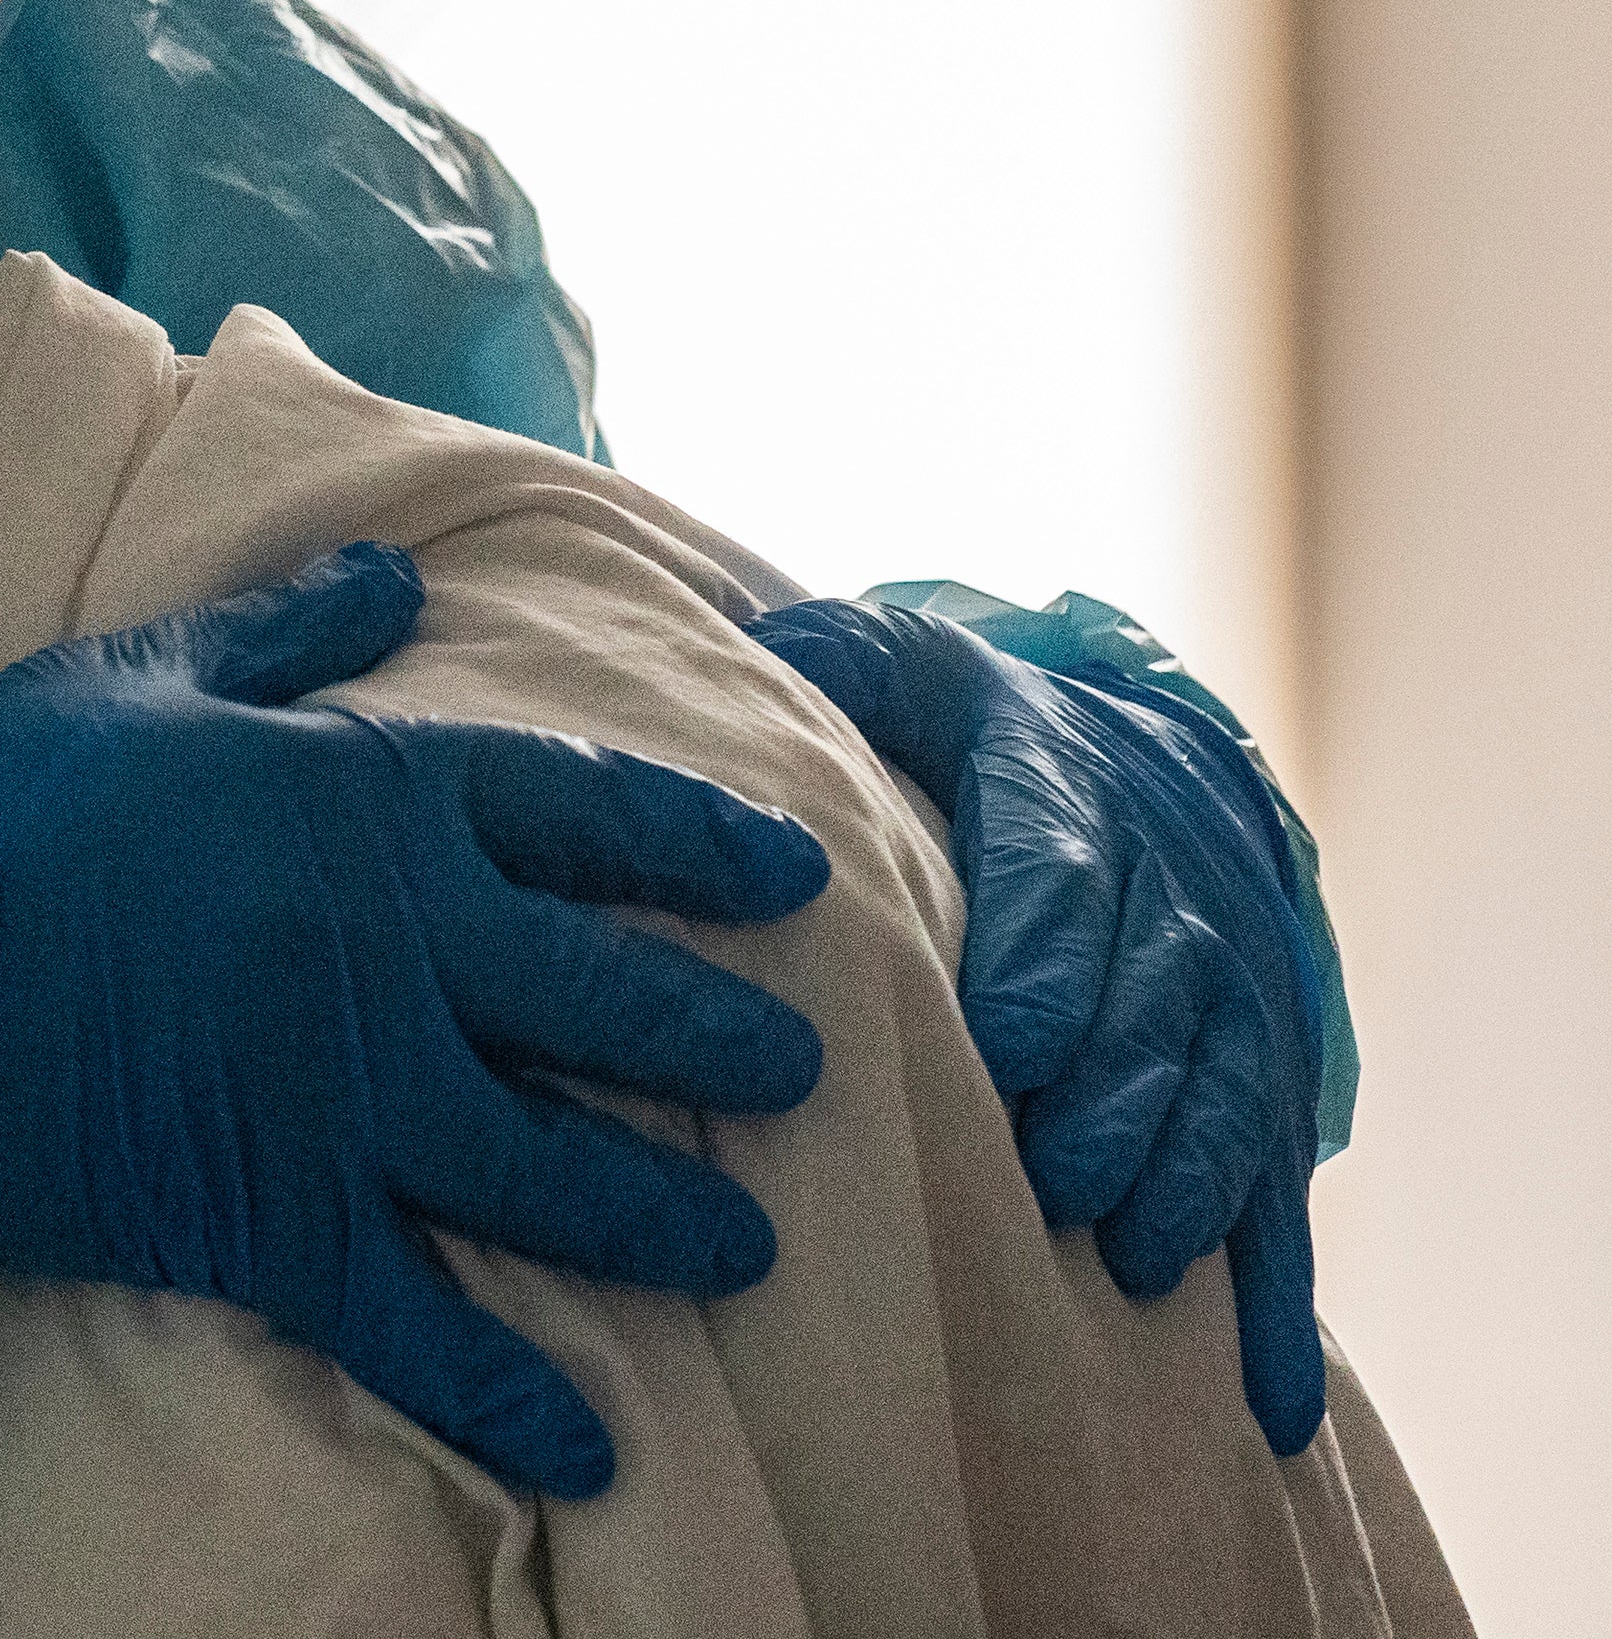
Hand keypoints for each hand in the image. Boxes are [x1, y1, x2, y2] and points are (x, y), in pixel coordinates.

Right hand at [0, 543, 830, 1498]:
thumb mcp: (136, 675)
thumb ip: (285, 633)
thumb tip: (401, 579)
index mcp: (364, 795)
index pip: (581, 811)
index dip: (700, 843)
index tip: (792, 877)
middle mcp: (389, 946)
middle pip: (607, 1000)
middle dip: (721, 1040)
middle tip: (801, 1073)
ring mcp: (341, 1095)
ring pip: (554, 1170)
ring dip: (662, 1214)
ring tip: (740, 1245)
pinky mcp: (273, 1214)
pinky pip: (422, 1322)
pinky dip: (510, 1393)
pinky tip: (590, 1445)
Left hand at [747, 598, 1321, 1451]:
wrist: (1148, 764)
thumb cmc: (980, 733)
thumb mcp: (914, 670)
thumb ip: (847, 664)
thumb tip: (770, 650)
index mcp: (1072, 805)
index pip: (1062, 876)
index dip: (1047, 960)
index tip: (1010, 1040)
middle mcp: (1171, 905)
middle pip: (1150, 1004)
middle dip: (1109, 1095)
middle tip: (1052, 1176)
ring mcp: (1230, 1003)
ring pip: (1225, 1095)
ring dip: (1184, 1179)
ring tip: (1128, 1256)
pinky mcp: (1260, 1088)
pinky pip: (1278, 1196)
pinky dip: (1276, 1300)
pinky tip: (1263, 1398)